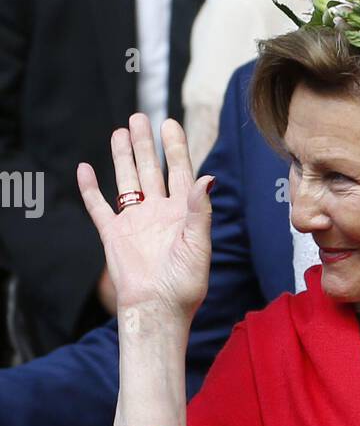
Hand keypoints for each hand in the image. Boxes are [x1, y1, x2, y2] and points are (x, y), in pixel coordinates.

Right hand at [76, 113, 213, 322]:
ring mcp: (134, 221)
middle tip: (140, 116)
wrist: (158, 309)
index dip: (175, 147)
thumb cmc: (184, 284)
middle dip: (145, 144)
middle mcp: (158, 212)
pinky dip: (90, 188)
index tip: (170, 123)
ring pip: (126, 180)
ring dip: (123, 156)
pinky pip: (99, 207)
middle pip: (151, 169)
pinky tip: (85, 168)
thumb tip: (208, 177)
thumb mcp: (199, 245)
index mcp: (182, 213)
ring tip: (120, 131)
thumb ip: (200, 210)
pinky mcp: (113, 234)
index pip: (180, 171)